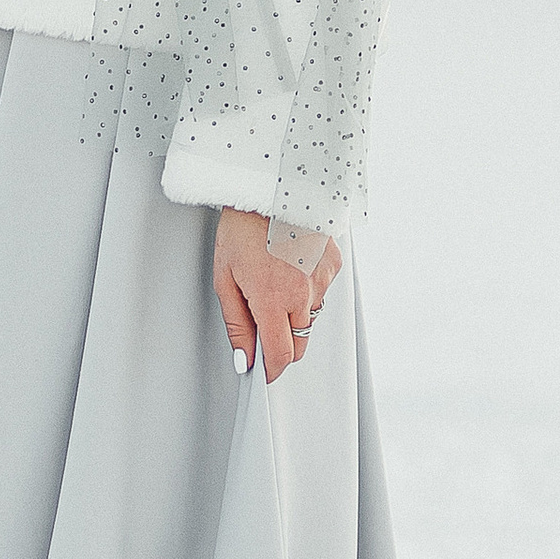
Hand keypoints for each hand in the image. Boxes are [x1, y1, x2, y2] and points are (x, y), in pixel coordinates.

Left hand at [214, 208, 342, 382]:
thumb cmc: (243, 227)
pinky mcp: (334, 264)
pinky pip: (322, 290)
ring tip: (274, 279)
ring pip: (311, 315)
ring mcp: (322, 278)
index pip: (282, 355)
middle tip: (263, 321)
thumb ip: (237, 323)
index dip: (272, 369)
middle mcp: (303, 293)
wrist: (271, 187)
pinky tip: (291, 265)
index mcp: (273, 299)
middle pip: (300, 340)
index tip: (265, 371)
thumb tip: (244, 358)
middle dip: (283, 341)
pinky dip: (307, 287)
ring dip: (294, 311)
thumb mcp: (225, 278)